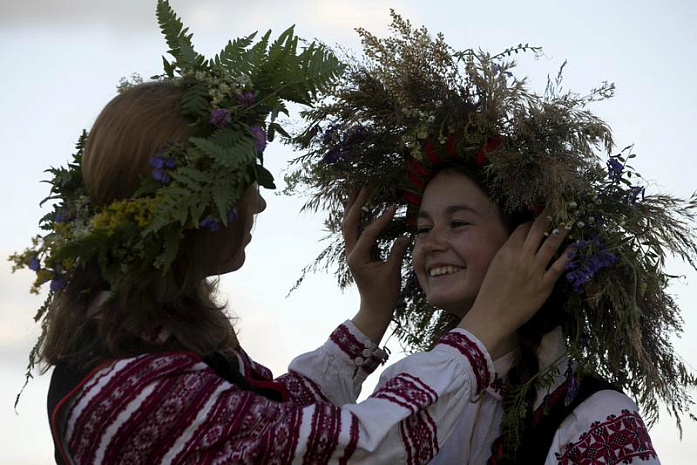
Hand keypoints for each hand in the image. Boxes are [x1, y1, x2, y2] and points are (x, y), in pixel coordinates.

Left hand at [343, 188, 409, 342]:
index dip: (381, 219)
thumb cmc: (384, 293)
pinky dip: (353, 215)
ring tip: (354, 187)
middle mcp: (350, 252)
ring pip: (347, 223)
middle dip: (356, 203)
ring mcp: (351, 251)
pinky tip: (355, 204)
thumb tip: (406, 235)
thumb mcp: (392, 273)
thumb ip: (397, 253)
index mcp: (357, 258)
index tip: (393, 206)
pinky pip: (352, 229)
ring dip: (351, 205)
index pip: (368, 233)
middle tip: (365, 185)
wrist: (374, 307)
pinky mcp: (355, 251)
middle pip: (349, 222)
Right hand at [459, 212, 572, 357]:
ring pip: (551, 244)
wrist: (492, 314)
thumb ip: (507, 253)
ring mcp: (535, 270)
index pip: (523, 228)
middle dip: (549, 217)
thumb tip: (519, 244)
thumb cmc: (490, 292)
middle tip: (559, 208)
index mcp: (507, 251)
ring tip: (571, 221)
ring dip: (562, 230)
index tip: (540, 219)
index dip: (532, 221)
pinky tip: (574, 247)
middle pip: (538, 230)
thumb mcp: (495, 266)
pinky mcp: (545, 284)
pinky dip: (568, 255)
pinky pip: (560, 266)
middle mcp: (522, 256)